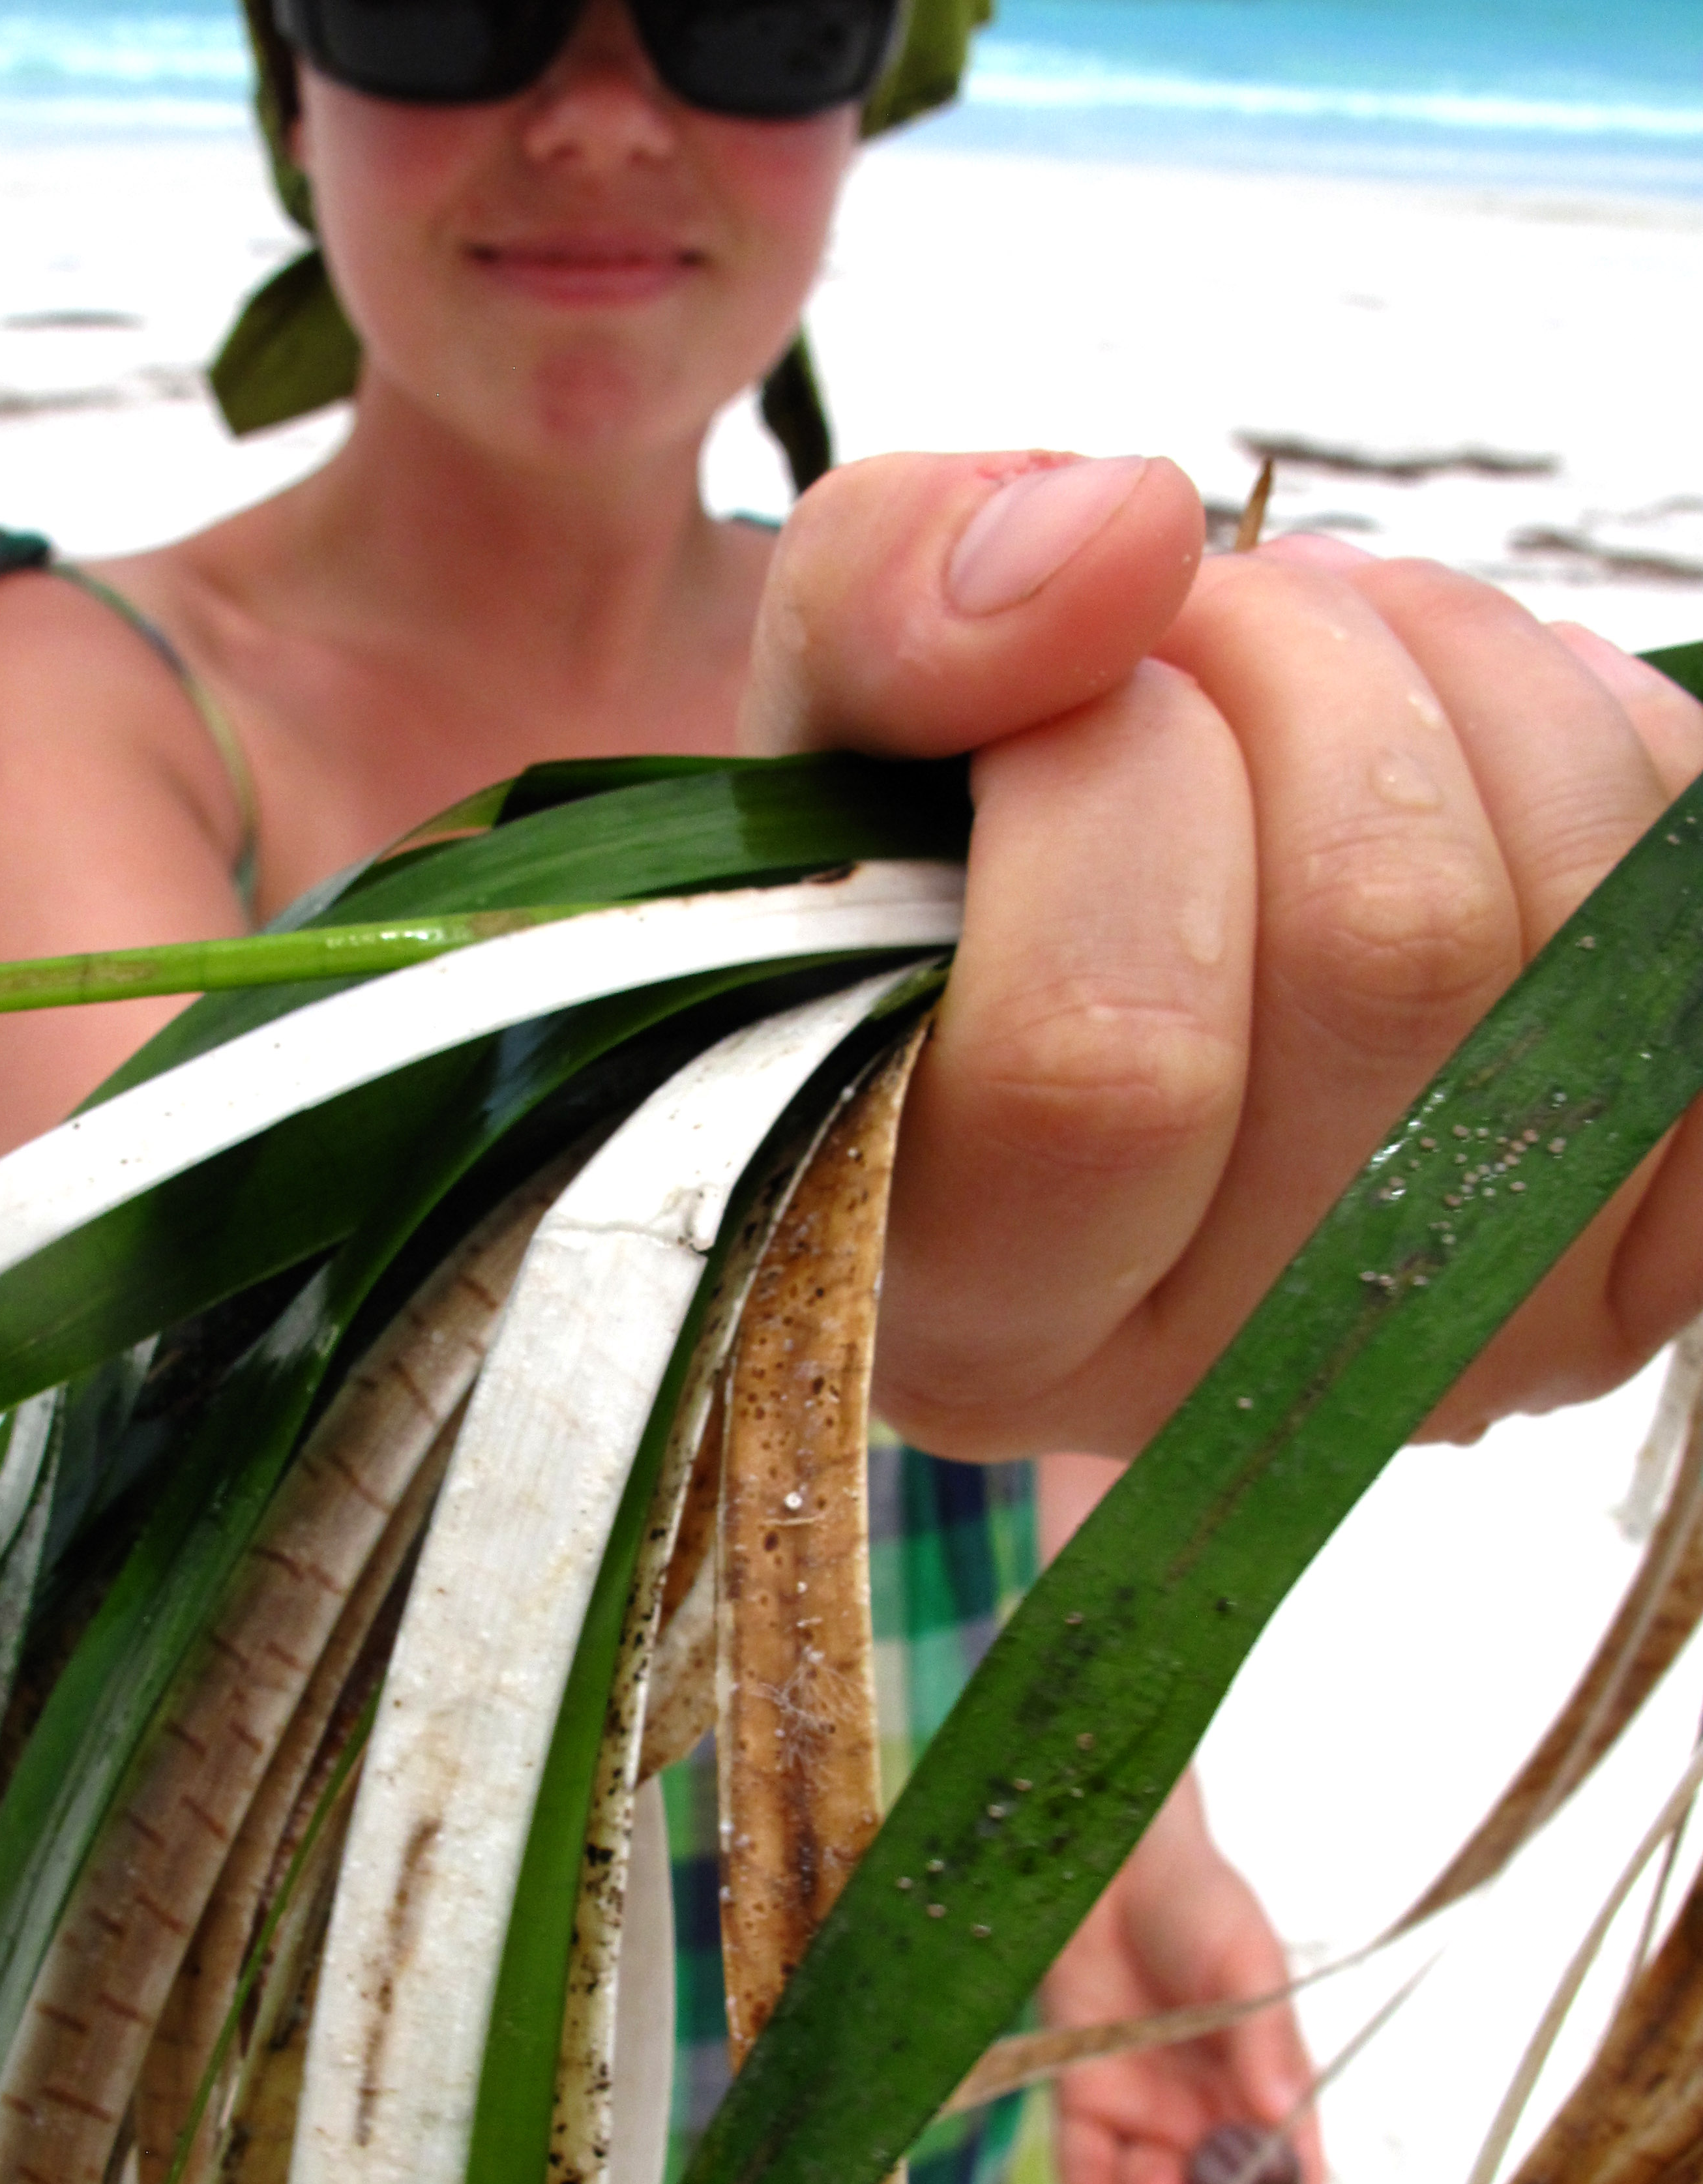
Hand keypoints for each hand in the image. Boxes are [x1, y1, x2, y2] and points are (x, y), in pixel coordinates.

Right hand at [742, 452, 1702, 1462]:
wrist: (1108, 974)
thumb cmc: (941, 893)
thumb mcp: (826, 742)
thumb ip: (886, 613)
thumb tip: (1125, 535)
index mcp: (977, 1317)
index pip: (1113, 1057)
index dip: (1111, 776)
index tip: (1063, 691)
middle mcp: (1230, 1385)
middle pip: (1387, 949)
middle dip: (1308, 670)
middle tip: (1213, 630)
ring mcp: (1471, 1345)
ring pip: (1582, 921)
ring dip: (1467, 672)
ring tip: (1338, 667)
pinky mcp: (1647, 1258)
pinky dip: (1624, 766)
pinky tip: (1475, 774)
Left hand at [1040, 1779, 1322, 2183]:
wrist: (1108, 1859)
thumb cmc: (1196, 1900)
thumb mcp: (1243, 1960)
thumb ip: (1261, 2039)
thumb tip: (1283, 2116)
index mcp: (1266, 2085)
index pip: (1290, 2174)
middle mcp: (1209, 2111)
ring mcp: (1146, 2110)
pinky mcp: (1084, 2097)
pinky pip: (1087, 2170)